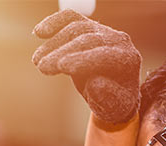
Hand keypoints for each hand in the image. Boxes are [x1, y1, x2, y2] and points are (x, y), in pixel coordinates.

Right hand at [32, 9, 141, 124]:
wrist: (113, 92)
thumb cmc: (113, 102)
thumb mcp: (112, 107)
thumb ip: (106, 97)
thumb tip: (96, 83)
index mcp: (128, 59)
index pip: (105, 55)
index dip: (83, 59)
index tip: (62, 66)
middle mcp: (118, 40)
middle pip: (88, 40)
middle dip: (62, 53)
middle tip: (42, 67)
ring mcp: (103, 31)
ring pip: (76, 28)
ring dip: (53, 44)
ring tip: (37, 61)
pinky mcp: (89, 26)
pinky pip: (71, 18)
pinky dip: (54, 22)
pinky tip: (39, 32)